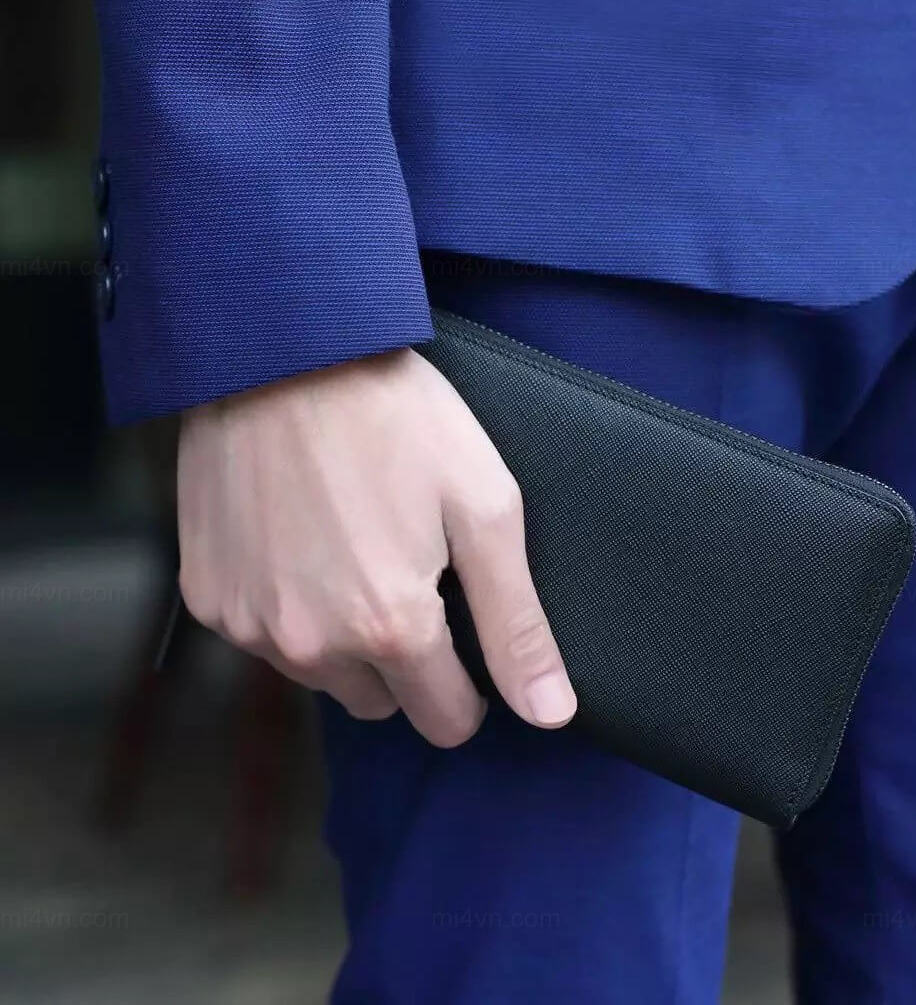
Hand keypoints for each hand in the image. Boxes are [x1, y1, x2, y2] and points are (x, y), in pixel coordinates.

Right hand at [177, 348, 576, 746]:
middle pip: (382, 702)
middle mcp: (313, 646)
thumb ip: (516, 623)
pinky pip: (263, 636)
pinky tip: (301, 543)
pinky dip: (288, 608)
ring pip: (321, 674)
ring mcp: (251, 625)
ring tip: (356, 550)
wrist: (280, 351)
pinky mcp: (209, 597)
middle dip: (405, 660)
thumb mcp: (482, 509)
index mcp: (392, 629)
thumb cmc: (394, 418)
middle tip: (410, 575)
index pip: (445, 720)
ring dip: (344, 638)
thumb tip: (551, 713)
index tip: (465, 637)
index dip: (467, 688)